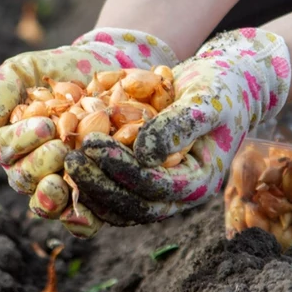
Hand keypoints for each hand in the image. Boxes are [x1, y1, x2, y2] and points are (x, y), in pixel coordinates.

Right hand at [0, 28, 177, 236]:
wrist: (106, 73)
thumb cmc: (59, 71)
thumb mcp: (26, 69)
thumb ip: (0, 88)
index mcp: (12, 142)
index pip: (7, 149)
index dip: (23, 140)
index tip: (46, 125)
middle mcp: (32, 167)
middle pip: (24, 179)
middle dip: (40, 164)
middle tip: (61, 147)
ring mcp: (60, 182)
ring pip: (47, 203)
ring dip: (51, 197)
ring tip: (62, 182)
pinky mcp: (90, 191)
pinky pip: (79, 217)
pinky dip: (80, 221)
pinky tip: (84, 213)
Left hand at [65, 28, 291, 225]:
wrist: (224, 85)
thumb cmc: (221, 90)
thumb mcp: (204, 102)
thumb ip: (177, 126)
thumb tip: (143, 154)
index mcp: (199, 181)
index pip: (155, 186)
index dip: (121, 169)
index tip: (92, 145)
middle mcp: (179, 194)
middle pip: (133, 205)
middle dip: (99, 185)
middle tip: (70, 160)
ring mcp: (162, 190)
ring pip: (121, 206)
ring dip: (91, 190)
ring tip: (66, 162)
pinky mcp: (146, 179)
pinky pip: (116, 192)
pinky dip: (94, 183)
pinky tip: (71, 164)